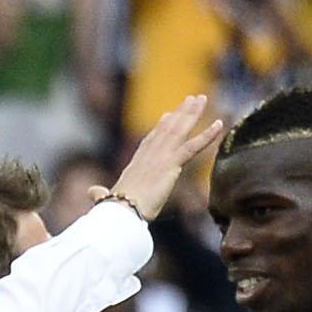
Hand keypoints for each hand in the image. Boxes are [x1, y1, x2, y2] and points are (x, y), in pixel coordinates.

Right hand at [111, 96, 223, 221]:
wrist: (121, 212)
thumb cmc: (114, 210)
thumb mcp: (108, 199)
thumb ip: (101, 194)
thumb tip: (90, 193)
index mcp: (137, 163)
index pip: (151, 140)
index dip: (161, 127)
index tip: (168, 115)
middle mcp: (149, 155)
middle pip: (168, 129)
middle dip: (180, 113)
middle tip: (192, 99)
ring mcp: (161, 157)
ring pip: (180, 130)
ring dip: (192, 114)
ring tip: (202, 99)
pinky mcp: (171, 164)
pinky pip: (193, 147)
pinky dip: (207, 135)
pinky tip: (220, 125)